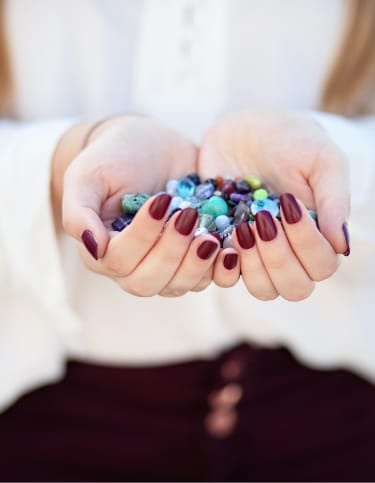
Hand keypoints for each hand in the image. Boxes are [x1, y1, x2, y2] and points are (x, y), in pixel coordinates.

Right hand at [52, 116, 220, 295]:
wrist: (150, 145)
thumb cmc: (113, 156)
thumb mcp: (88, 175)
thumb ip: (79, 212)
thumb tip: (94, 248)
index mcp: (102, 249)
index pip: (118, 260)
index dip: (141, 237)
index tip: (162, 201)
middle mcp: (131, 265)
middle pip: (148, 281)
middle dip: (171, 253)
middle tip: (189, 218)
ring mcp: (164, 265)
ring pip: (179, 285)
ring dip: (197, 264)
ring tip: (212, 236)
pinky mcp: (192, 257)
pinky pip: (207, 277)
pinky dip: (220, 268)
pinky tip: (232, 248)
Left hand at [199, 110, 349, 299]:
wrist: (242, 130)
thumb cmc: (289, 141)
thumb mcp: (321, 159)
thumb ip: (334, 201)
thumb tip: (343, 247)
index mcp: (318, 235)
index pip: (322, 265)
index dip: (307, 245)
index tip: (288, 205)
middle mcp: (290, 252)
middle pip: (294, 287)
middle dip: (278, 258)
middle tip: (263, 219)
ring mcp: (256, 255)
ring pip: (262, 289)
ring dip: (252, 264)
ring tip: (241, 226)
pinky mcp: (225, 249)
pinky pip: (224, 277)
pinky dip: (221, 263)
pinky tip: (216, 235)